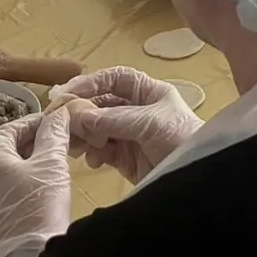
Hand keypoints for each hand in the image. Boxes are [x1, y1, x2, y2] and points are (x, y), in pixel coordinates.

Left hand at [0, 108, 72, 256]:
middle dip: (27, 146)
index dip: (31, 123)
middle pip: (2, 153)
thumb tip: (58, 114)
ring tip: (45, 171)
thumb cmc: (39, 204)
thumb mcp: (51, 163)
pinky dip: (13, 192)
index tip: (53, 124)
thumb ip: (53, 133)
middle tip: (53, 146)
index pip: (8, 130)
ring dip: (20, 170)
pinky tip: (32, 198)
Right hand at [53, 65, 201, 183]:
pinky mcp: (127, 159)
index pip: (115, 79)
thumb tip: (80, 116)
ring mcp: (131, 135)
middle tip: (60, 124)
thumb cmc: (180, 138)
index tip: (66, 92)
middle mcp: (138, 111)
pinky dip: (94, 154)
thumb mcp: (150, 123)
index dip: (91, 82)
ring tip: (75, 146)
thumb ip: (114, 119)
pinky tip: (93, 160)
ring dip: (85, 135)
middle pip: (102, 105)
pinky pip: (102, 151)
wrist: (196, 176)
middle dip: (82, 113)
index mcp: (149, 93)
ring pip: (98, 129)